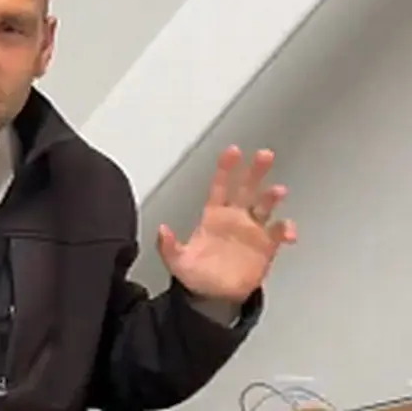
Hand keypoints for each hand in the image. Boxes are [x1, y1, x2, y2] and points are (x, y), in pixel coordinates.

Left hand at [156, 145, 296, 302]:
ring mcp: (252, 231)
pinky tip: (287, 230)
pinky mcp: (266, 248)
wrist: (215, 297)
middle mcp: (235, 218)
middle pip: (247, 188)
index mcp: (213, 216)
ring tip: (278, 190)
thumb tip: (162, 230)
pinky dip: (285, 230)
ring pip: (265, 206)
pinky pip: (278, 233)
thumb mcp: (176, 261)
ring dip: (271, 197)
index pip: (220, 186)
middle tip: (264, 155)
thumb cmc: (196, 275)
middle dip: (255, 171)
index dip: (226, 169)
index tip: (233, 152)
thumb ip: (168, 245)